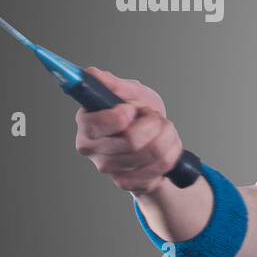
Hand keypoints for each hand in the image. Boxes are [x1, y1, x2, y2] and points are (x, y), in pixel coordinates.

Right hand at [74, 67, 183, 193]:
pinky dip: (171, 152)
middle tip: (154, 117)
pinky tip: (166, 146)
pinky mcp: (126, 183)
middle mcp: (91, 149)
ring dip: (167, 136)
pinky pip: (160, 167)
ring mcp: (108, 169)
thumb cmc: (137, 113)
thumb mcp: (130, 92)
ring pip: (152, 153)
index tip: (133, 109)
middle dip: (154, 123)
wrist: (152, 140)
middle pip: (131, 141)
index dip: (121, 117)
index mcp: (86, 123)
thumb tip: (91, 74)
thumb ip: (113, 85)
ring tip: (164, 130)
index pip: (97, 125)